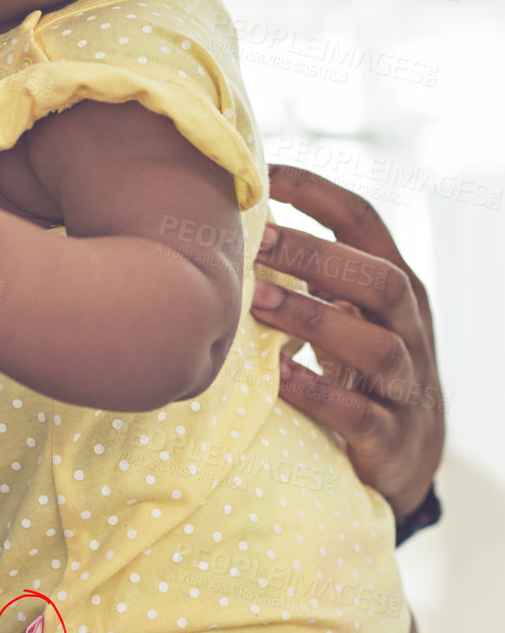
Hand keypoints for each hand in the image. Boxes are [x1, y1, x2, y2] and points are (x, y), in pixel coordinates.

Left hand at [249, 164, 443, 519]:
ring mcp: (405, 385)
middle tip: (255, 239)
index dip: (316, 192)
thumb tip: (223, 218)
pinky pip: (361, 415)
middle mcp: (408, 329)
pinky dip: (319, 394)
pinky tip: (278, 376)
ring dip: (314, 319)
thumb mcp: (343, 312)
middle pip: (378, 279)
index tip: (263, 172)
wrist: (405, 460)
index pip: (363, 223)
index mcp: (393, 286)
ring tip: (257, 302)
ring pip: (378, 345)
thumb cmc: (354, 367)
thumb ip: (304, 270)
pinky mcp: (391, 437)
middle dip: (316, 255)